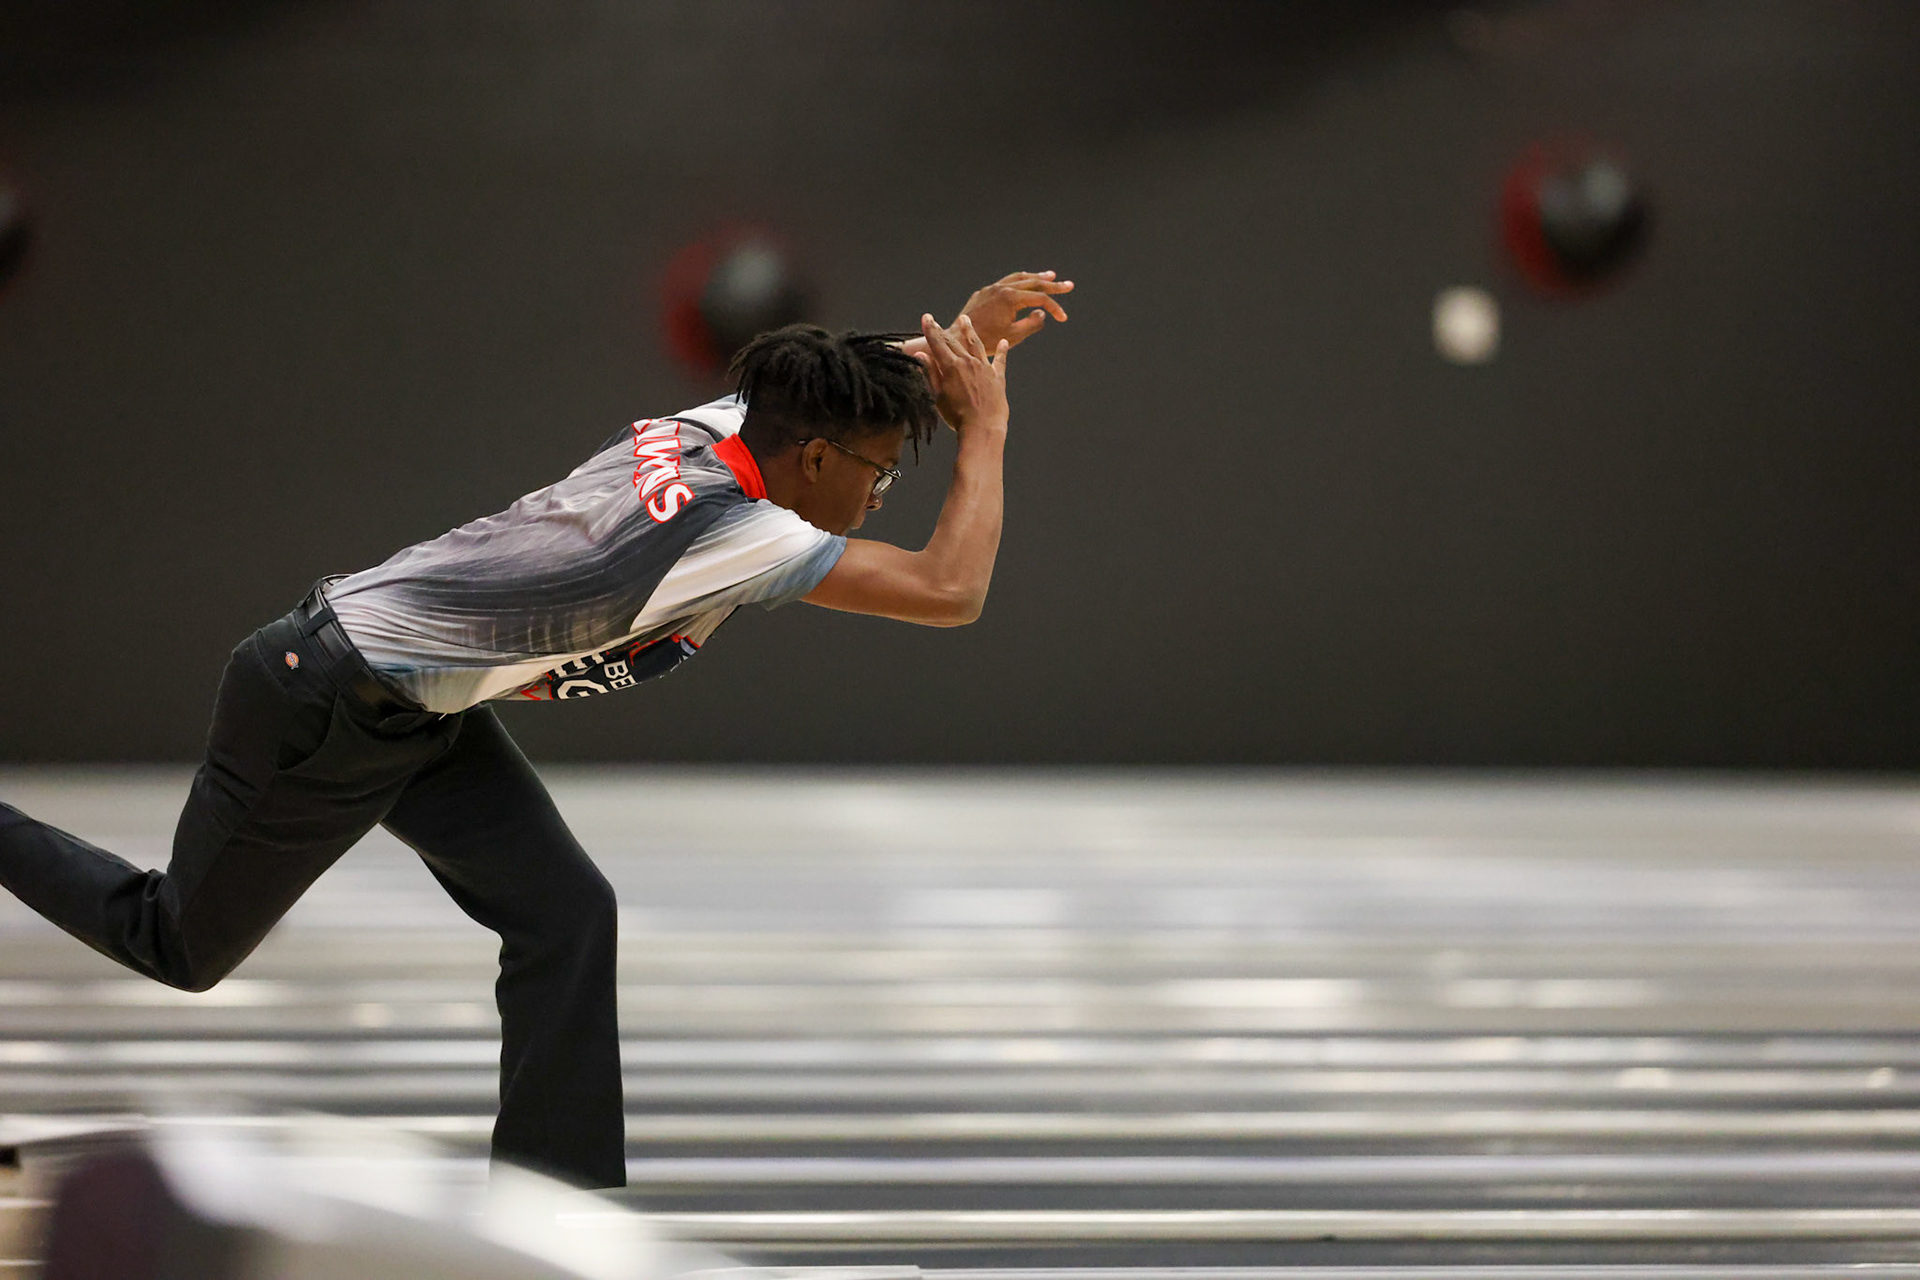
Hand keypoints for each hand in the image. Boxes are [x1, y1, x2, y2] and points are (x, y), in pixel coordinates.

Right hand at [913, 312, 1006, 433]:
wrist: (983, 428)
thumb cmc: (957, 416)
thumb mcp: (938, 396)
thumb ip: (931, 373)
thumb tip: (921, 356)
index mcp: (951, 367)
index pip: (937, 343)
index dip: (931, 329)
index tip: (926, 317)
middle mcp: (968, 362)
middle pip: (954, 342)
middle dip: (944, 330)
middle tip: (937, 320)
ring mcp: (984, 368)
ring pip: (976, 344)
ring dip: (969, 331)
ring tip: (965, 319)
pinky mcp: (998, 377)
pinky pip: (1000, 360)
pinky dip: (1002, 351)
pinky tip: (1004, 342)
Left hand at [957, 269, 1071, 349]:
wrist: (958, 338)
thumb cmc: (986, 340)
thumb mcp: (1014, 336)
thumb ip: (1032, 323)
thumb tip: (1041, 313)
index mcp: (1010, 298)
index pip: (1040, 298)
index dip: (1054, 307)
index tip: (1063, 318)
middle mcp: (1001, 288)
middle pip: (1032, 282)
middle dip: (1052, 285)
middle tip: (1068, 285)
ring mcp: (991, 289)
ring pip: (1018, 278)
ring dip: (1036, 277)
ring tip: (1050, 276)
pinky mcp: (983, 293)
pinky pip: (1005, 282)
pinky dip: (1019, 281)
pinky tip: (1024, 282)